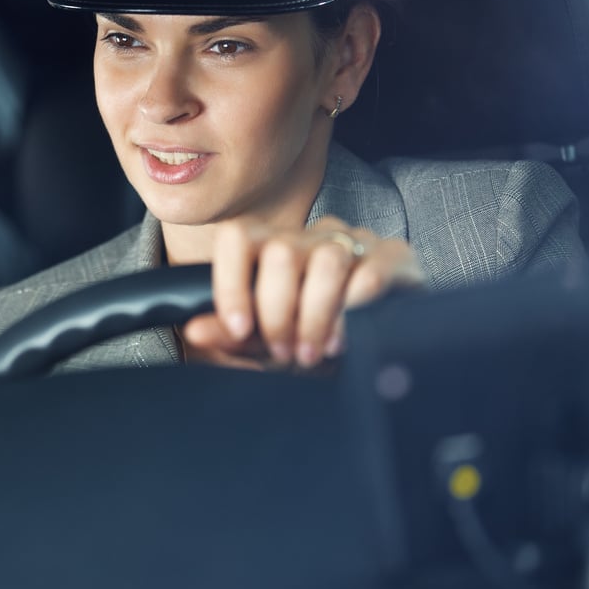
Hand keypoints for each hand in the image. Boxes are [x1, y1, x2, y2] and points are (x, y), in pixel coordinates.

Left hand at [180, 216, 426, 370]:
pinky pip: (372, 272)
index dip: (232, 283)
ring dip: (317, 315)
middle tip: (284, 352)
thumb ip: (230, 334)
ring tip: (313, 352)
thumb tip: (195, 331)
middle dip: (278, 313)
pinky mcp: (394, 256)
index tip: (238, 329)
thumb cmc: (310, 339)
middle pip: (281, 254)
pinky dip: (357, 308)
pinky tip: (349, 336)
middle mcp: (307, 236)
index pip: (237, 238)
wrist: (374, 349)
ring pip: (327, 261)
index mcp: (269, 245)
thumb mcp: (265, 342)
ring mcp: (352, 241)